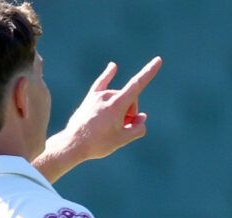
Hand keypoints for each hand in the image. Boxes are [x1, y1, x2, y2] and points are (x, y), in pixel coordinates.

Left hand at [35, 57, 161, 181]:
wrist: (73, 144)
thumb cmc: (98, 144)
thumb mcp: (123, 140)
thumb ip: (138, 128)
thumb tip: (142, 118)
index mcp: (117, 104)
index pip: (137, 84)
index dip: (149, 72)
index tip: (158, 60)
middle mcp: (107, 95)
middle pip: (129, 98)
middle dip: (131, 111)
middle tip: (122, 128)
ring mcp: (98, 95)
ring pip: (118, 97)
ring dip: (121, 109)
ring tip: (110, 126)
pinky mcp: (91, 98)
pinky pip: (101, 83)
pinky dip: (108, 75)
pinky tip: (113, 66)